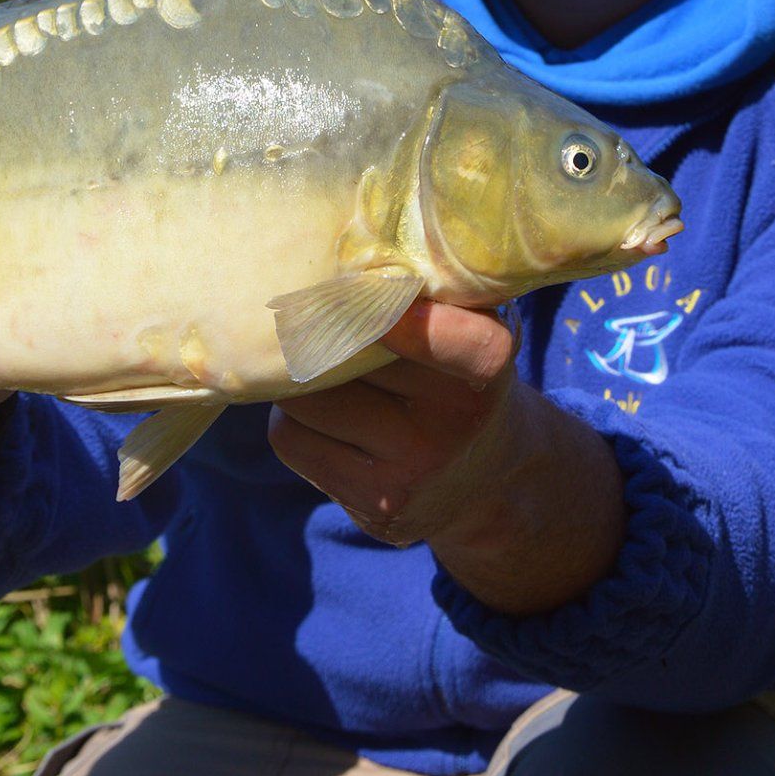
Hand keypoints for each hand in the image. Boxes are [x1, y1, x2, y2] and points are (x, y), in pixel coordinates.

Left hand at [268, 298, 522, 548]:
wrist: (484, 481)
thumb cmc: (459, 379)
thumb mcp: (473, 334)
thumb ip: (431, 299)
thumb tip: (344, 267)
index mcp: (484, 375)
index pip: (459, 343)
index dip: (401, 314)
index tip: (370, 293)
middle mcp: (452, 431)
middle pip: (347, 357)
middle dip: (324, 333)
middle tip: (319, 317)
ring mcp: (409, 478)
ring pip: (306, 401)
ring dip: (299, 380)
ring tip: (324, 372)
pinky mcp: (371, 509)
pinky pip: (290, 440)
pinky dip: (293, 420)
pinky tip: (324, 418)